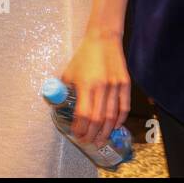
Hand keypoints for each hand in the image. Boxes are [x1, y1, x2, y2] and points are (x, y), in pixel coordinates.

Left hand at [61, 31, 130, 146]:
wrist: (103, 39)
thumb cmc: (84, 56)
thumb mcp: (69, 72)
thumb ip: (64, 90)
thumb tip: (58, 105)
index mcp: (85, 85)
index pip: (83, 114)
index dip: (80, 128)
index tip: (76, 134)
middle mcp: (101, 87)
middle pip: (97, 119)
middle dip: (92, 135)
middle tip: (88, 142)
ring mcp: (115, 86)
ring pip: (111, 116)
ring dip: (105, 132)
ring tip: (100, 141)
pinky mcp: (125, 83)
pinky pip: (124, 107)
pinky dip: (120, 119)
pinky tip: (115, 127)